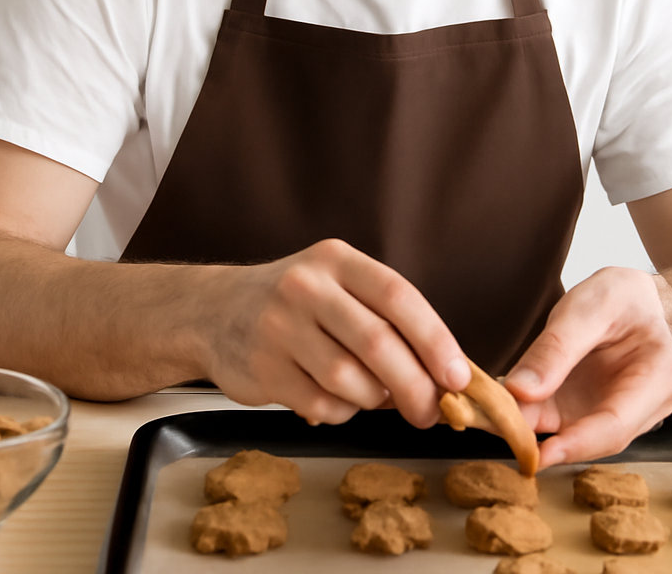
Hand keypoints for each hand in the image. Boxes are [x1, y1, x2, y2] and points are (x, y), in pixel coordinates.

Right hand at [195, 238, 471, 427]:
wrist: (213, 311)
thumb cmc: (295, 303)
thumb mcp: (338, 286)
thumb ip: (386, 319)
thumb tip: (443, 375)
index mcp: (337, 260)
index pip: (399, 296)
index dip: (435, 340)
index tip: (459, 377)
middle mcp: (306, 287)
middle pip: (377, 343)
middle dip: (415, 386)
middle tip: (431, 411)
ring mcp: (280, 327)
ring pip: (349, 380)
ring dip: (373, 400)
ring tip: (375, 397)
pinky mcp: (263, 368)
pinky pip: (320, 404)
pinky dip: (340, 412)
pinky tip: (335, 399)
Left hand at [503, 267, 671, 468]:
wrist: (632, 299)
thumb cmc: (622, 297)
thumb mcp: (590, 307)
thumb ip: (557, 348)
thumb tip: (521, 391)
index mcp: (658, 378)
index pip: (616, 425)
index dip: (576, 444)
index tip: (538, 453)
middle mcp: (641, 406)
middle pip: (592, 437)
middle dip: (544, 441)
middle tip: (497, 431)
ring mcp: (613, 410)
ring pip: (570, 432)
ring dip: (530, 431)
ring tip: (488, 421)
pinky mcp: (588, 409)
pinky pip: (557, 421)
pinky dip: (528, 417)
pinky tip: (498, 410)